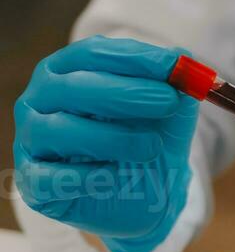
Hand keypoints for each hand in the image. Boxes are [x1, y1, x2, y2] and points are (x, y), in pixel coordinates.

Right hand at [14, 36, 197, 251]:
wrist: (137, 198)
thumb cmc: (143, 143)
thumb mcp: (168, 116)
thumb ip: (177, 88)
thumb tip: (186, 57)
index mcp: (66, 71)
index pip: (92, 54)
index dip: (134, 58)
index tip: (173, 66)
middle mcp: (40, 100)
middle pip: (74, 87)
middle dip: (126, 93)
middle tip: (168, 101)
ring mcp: (31, 141)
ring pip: (62, 130)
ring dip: (113, 137)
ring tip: (153, 147)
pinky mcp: (33, 183)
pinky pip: (53, 177)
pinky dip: (88, 177)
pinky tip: (116, 176)